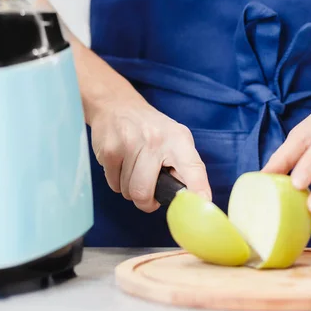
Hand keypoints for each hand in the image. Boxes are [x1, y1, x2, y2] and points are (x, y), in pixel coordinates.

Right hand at [90, 99, 211, 212]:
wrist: (117, 105)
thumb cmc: (151, 128)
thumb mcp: (176, 138)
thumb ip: (185, 166)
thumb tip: (192, 199)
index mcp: (178, 140)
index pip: (193, 169)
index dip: (197, 191)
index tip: (201, 206)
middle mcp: (155, 141)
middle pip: (144, 193)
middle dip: (145, 202)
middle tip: (148, 196)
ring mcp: (129, 144)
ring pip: (128, 191)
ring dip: (130, 189)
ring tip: (134, 170)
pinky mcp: (109, 150)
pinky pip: (114, 185)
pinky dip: (117, 181)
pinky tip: (121, 164)